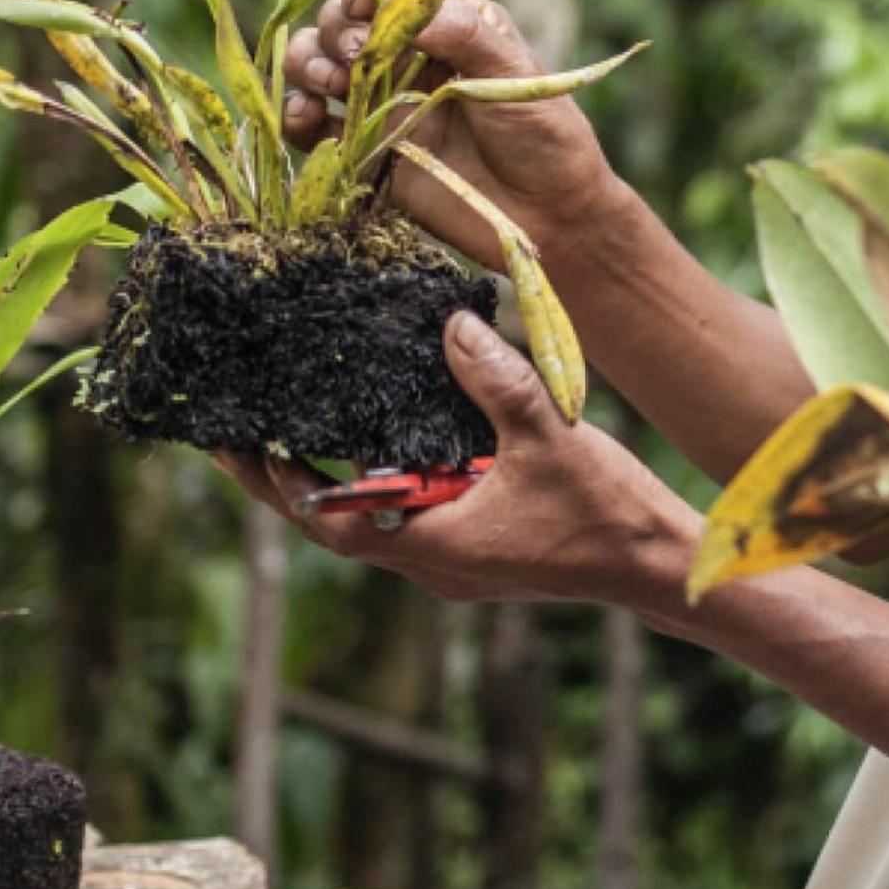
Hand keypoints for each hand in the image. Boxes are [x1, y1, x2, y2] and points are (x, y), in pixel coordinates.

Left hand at [212, 311, 697, 611]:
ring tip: (289, 435)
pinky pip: (408, 518)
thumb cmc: (604, 513)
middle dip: (284, 483)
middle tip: (233, 438)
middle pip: (334, 526)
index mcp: (433, 547)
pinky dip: (379, 485)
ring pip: (369, 524)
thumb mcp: (548, 434)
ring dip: (329, 485)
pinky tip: (378, 445)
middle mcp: (431, 565)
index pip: (328, 521)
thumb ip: (495, 379)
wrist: (655, 565)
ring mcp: (454, 563)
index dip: (276, 484)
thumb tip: (451, 323)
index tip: (233, 445)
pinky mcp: (477, 553)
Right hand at [277, 0, 617, 269]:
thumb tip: (395, 0)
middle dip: (336, 29)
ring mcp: (382, 105)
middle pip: (341, 22)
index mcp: (446, 24)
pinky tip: (306, 117)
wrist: (548, 218)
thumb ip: (460, 31)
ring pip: (316, 66)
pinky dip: (296, 117)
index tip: (363, 6)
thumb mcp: (512, 73)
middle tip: (356, 56)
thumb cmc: (544, 136)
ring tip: (331, 84)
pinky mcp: (366, 154)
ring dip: (307, 64)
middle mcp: (407, 58)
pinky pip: (314, 129)